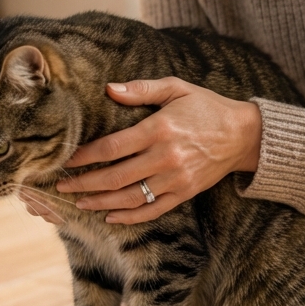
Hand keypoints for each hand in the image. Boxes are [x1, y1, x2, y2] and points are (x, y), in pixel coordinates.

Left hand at [55, 77, 262, 223]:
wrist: (243, 134)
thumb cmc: (206, 107)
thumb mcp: (176, 88)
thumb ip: (141, 89)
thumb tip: (109, 88)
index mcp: (159, 129)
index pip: (112, 147)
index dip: (85, 156)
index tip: (67, 159)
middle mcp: (166, 157)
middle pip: (115, 177)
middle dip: (85, 184)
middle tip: (62, 187)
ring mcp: (176, 179)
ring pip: (130, 198)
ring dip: (101, 203)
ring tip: (80, 203)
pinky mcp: (185, 193)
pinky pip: (152, 210)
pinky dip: (129, 217)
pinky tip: (110, 217)